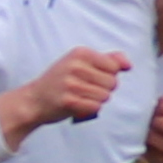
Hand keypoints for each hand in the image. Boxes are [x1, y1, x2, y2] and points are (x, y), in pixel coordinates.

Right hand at [0, 49, 129, 145]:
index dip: (108, 76)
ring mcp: (70, 83)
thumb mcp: (81, 63)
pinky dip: (90, 109)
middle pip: (112, 83)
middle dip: (103, 89)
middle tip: (85, 89)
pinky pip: (96, 107)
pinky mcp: (68, 101)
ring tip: (81, 97)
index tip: (91, 77)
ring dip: (97, 100)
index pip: (114, 67)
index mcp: (80, 53)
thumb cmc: (62, 81)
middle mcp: (75, 65)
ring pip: (105, 96)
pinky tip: (78, 105)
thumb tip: (128, 64)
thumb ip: (108, 60)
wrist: (34, 100)